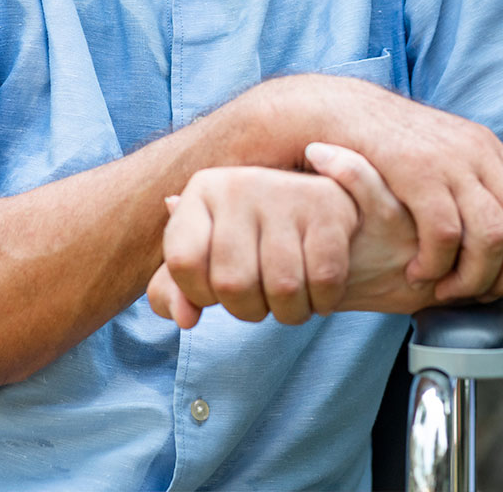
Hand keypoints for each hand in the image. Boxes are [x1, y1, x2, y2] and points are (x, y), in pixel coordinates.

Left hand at [148, 167, 357, 328]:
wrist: (317, 206)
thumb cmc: (249, 242)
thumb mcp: (203, 258)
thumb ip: (174, 291)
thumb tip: (185, 318)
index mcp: (203, 191)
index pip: (183, 261)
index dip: (198, 294)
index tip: (215, 292)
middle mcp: (240, 183)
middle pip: (232, 283)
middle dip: (248, 311)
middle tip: (259, 302)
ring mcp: (287, 192)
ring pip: (283, 288)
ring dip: (289, 313)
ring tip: (290, 301)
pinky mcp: (329, 207)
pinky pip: (324, 279)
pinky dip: (323, 301)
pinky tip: (319, 293)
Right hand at [280, 77, 502, 302]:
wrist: (339, 112)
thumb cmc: (388, 150)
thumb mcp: (443, 158)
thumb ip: (473, 188)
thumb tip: (502, 239)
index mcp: (491, 151)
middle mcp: (480, 152)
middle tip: (480, 296)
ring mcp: (451, 160)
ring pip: (492, 235)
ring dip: (473, 276)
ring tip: (445, 290)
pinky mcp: (416, 171)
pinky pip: (445, 233)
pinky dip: (437, 264)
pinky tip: (418, 272)